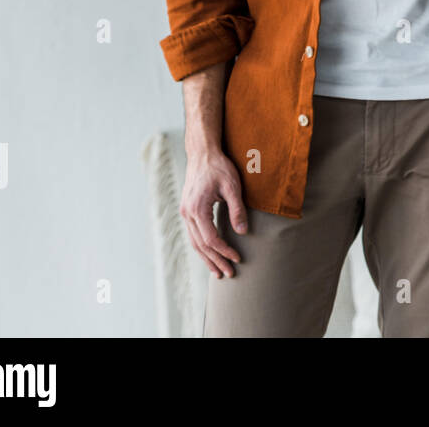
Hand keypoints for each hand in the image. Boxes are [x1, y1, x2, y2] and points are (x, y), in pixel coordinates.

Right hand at [180, 147, 247, 277]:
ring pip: (195, 242)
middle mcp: (188, 214)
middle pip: (201, 245)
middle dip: (215, 261)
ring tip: (218, 272)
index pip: (211, 239)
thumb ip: (237, 210)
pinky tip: (209, 254)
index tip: (237, 259)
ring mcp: (185, 212)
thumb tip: (243, 232)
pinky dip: (201, 247)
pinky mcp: (187, 210)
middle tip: (229, 274)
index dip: (224, 251)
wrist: (202, 153)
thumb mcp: (233, 187)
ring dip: (206, 258)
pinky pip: (193, 234)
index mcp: (198, 209)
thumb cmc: (219, 168)